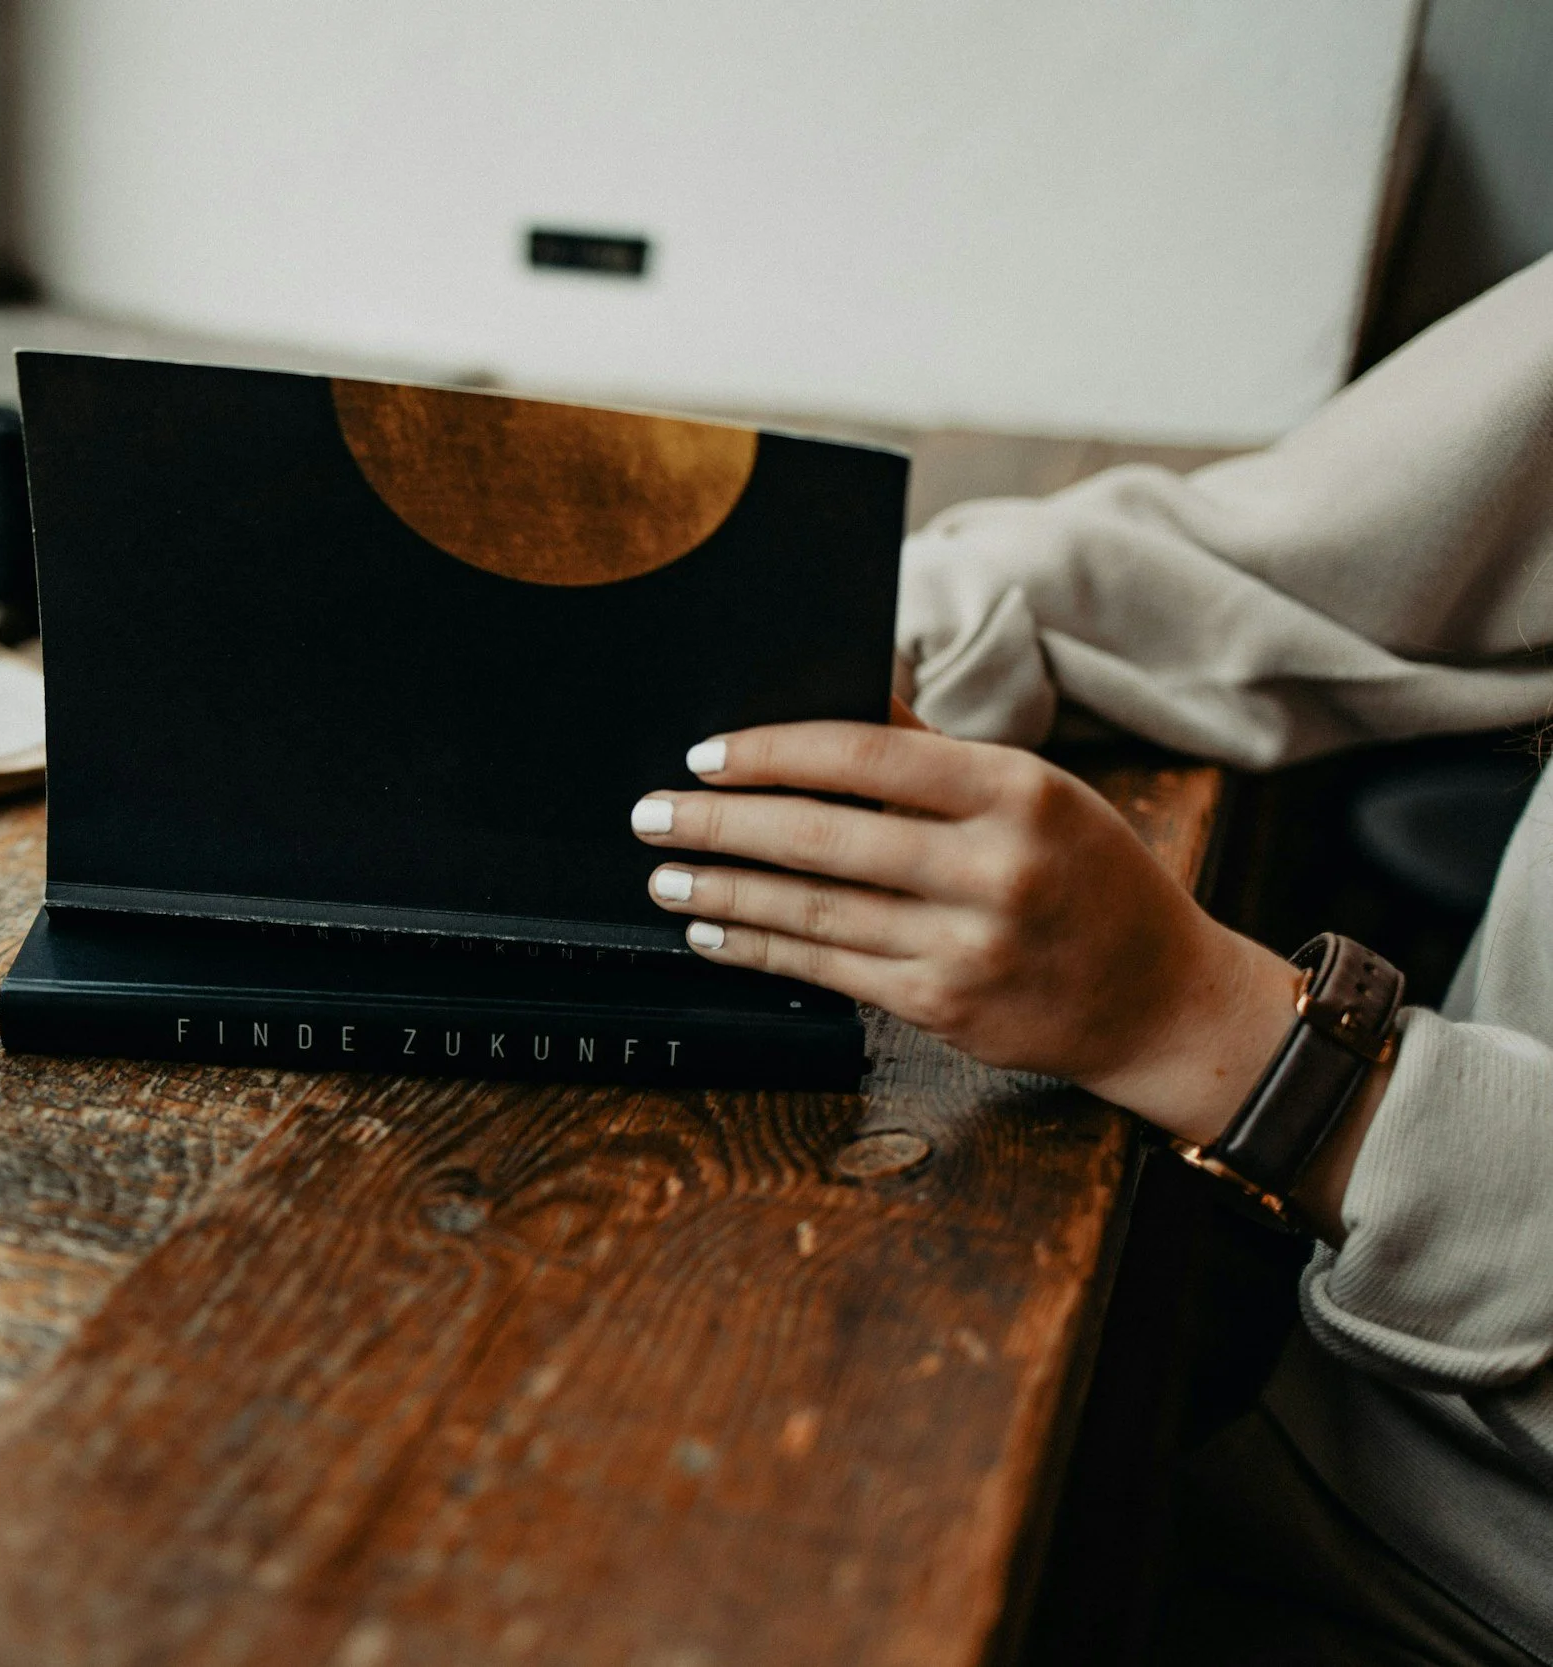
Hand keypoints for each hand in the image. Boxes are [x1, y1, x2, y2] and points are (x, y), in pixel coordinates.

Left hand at [628, 713, 1300, 1146]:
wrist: (1159, 997)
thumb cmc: (1087, 875)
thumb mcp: (1038, 792)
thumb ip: (935, 752)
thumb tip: (840, 691)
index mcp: (1017, 792)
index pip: (868, 754)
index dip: (774, 752)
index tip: (705, 754)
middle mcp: (995, 867)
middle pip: (824, 836)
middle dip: (721, 824)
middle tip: (652, 813)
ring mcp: (969, 944)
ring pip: (814, 911)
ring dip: (724, 890)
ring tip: (665, 875)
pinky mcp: (946, 1006)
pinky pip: (829, 969)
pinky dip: (760, 948)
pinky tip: (714, 930)